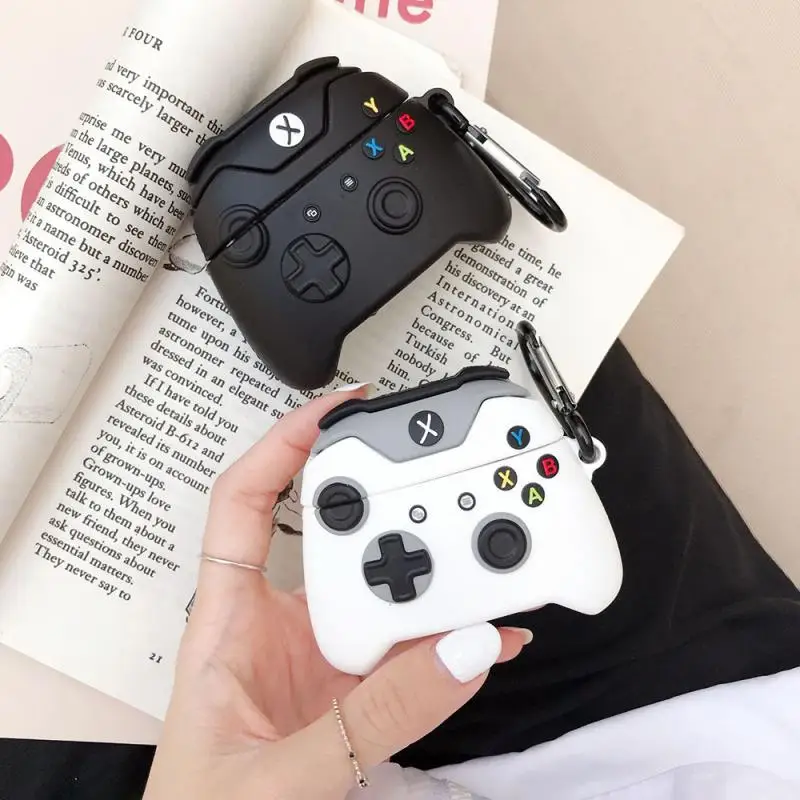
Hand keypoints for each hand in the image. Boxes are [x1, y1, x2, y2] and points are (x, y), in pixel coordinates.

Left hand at [143, 388, 529, 799]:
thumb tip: (453, 652)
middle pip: (332, 535)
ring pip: (383, 591)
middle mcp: (277, 629)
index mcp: (227, 625)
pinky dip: (452, 639)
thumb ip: (367, 722)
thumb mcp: (278, 777)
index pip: (243, 503)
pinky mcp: (354, 696)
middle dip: (386, 503)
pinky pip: (411, 651)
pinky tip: (488, 633)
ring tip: (481, 555)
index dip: (283, 444)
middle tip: (438, 479)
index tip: (338, 409)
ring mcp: (320, 661)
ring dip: (433, 574)